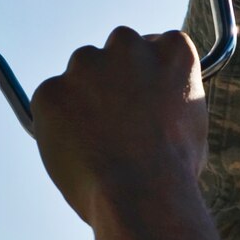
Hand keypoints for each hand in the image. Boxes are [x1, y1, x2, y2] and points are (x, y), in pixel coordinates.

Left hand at [32, 28, 224, 239]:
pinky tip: (77, 152)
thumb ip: (167, 103)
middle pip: (115, 51)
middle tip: (115, 120)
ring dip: (83, 98)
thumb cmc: (172, 171)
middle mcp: (128, 45)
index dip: (146, 75)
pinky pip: (50, 103)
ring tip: (96, 144)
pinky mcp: (51, 90)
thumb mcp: (190, 126)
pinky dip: (56, 124)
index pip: (154, 45)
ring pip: (80, 75)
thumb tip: (154, 111)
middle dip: (113, 78)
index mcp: (171, 50)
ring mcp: (86, 64)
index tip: (142, 97)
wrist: (142, 194)